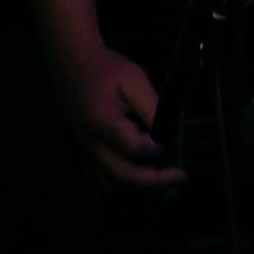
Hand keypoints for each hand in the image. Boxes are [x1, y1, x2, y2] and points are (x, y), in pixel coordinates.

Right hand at [55, 41, 186, 190]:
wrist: (71, 62)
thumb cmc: (106, 68)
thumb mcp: (134, 80)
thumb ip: (152, 108)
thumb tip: (170, 133)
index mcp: (102, 121)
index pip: (134, 147)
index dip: (157, 148)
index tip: (174, 140)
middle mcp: (90, 141)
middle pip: (121, 173)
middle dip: (154, 180)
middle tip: (181, 177)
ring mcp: (85, 147)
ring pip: (110, 180)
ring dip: (140, 188)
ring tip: (168, 191)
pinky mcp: (86, 148)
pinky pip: (98, 177)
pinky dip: (119, 187)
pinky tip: (140, 190)